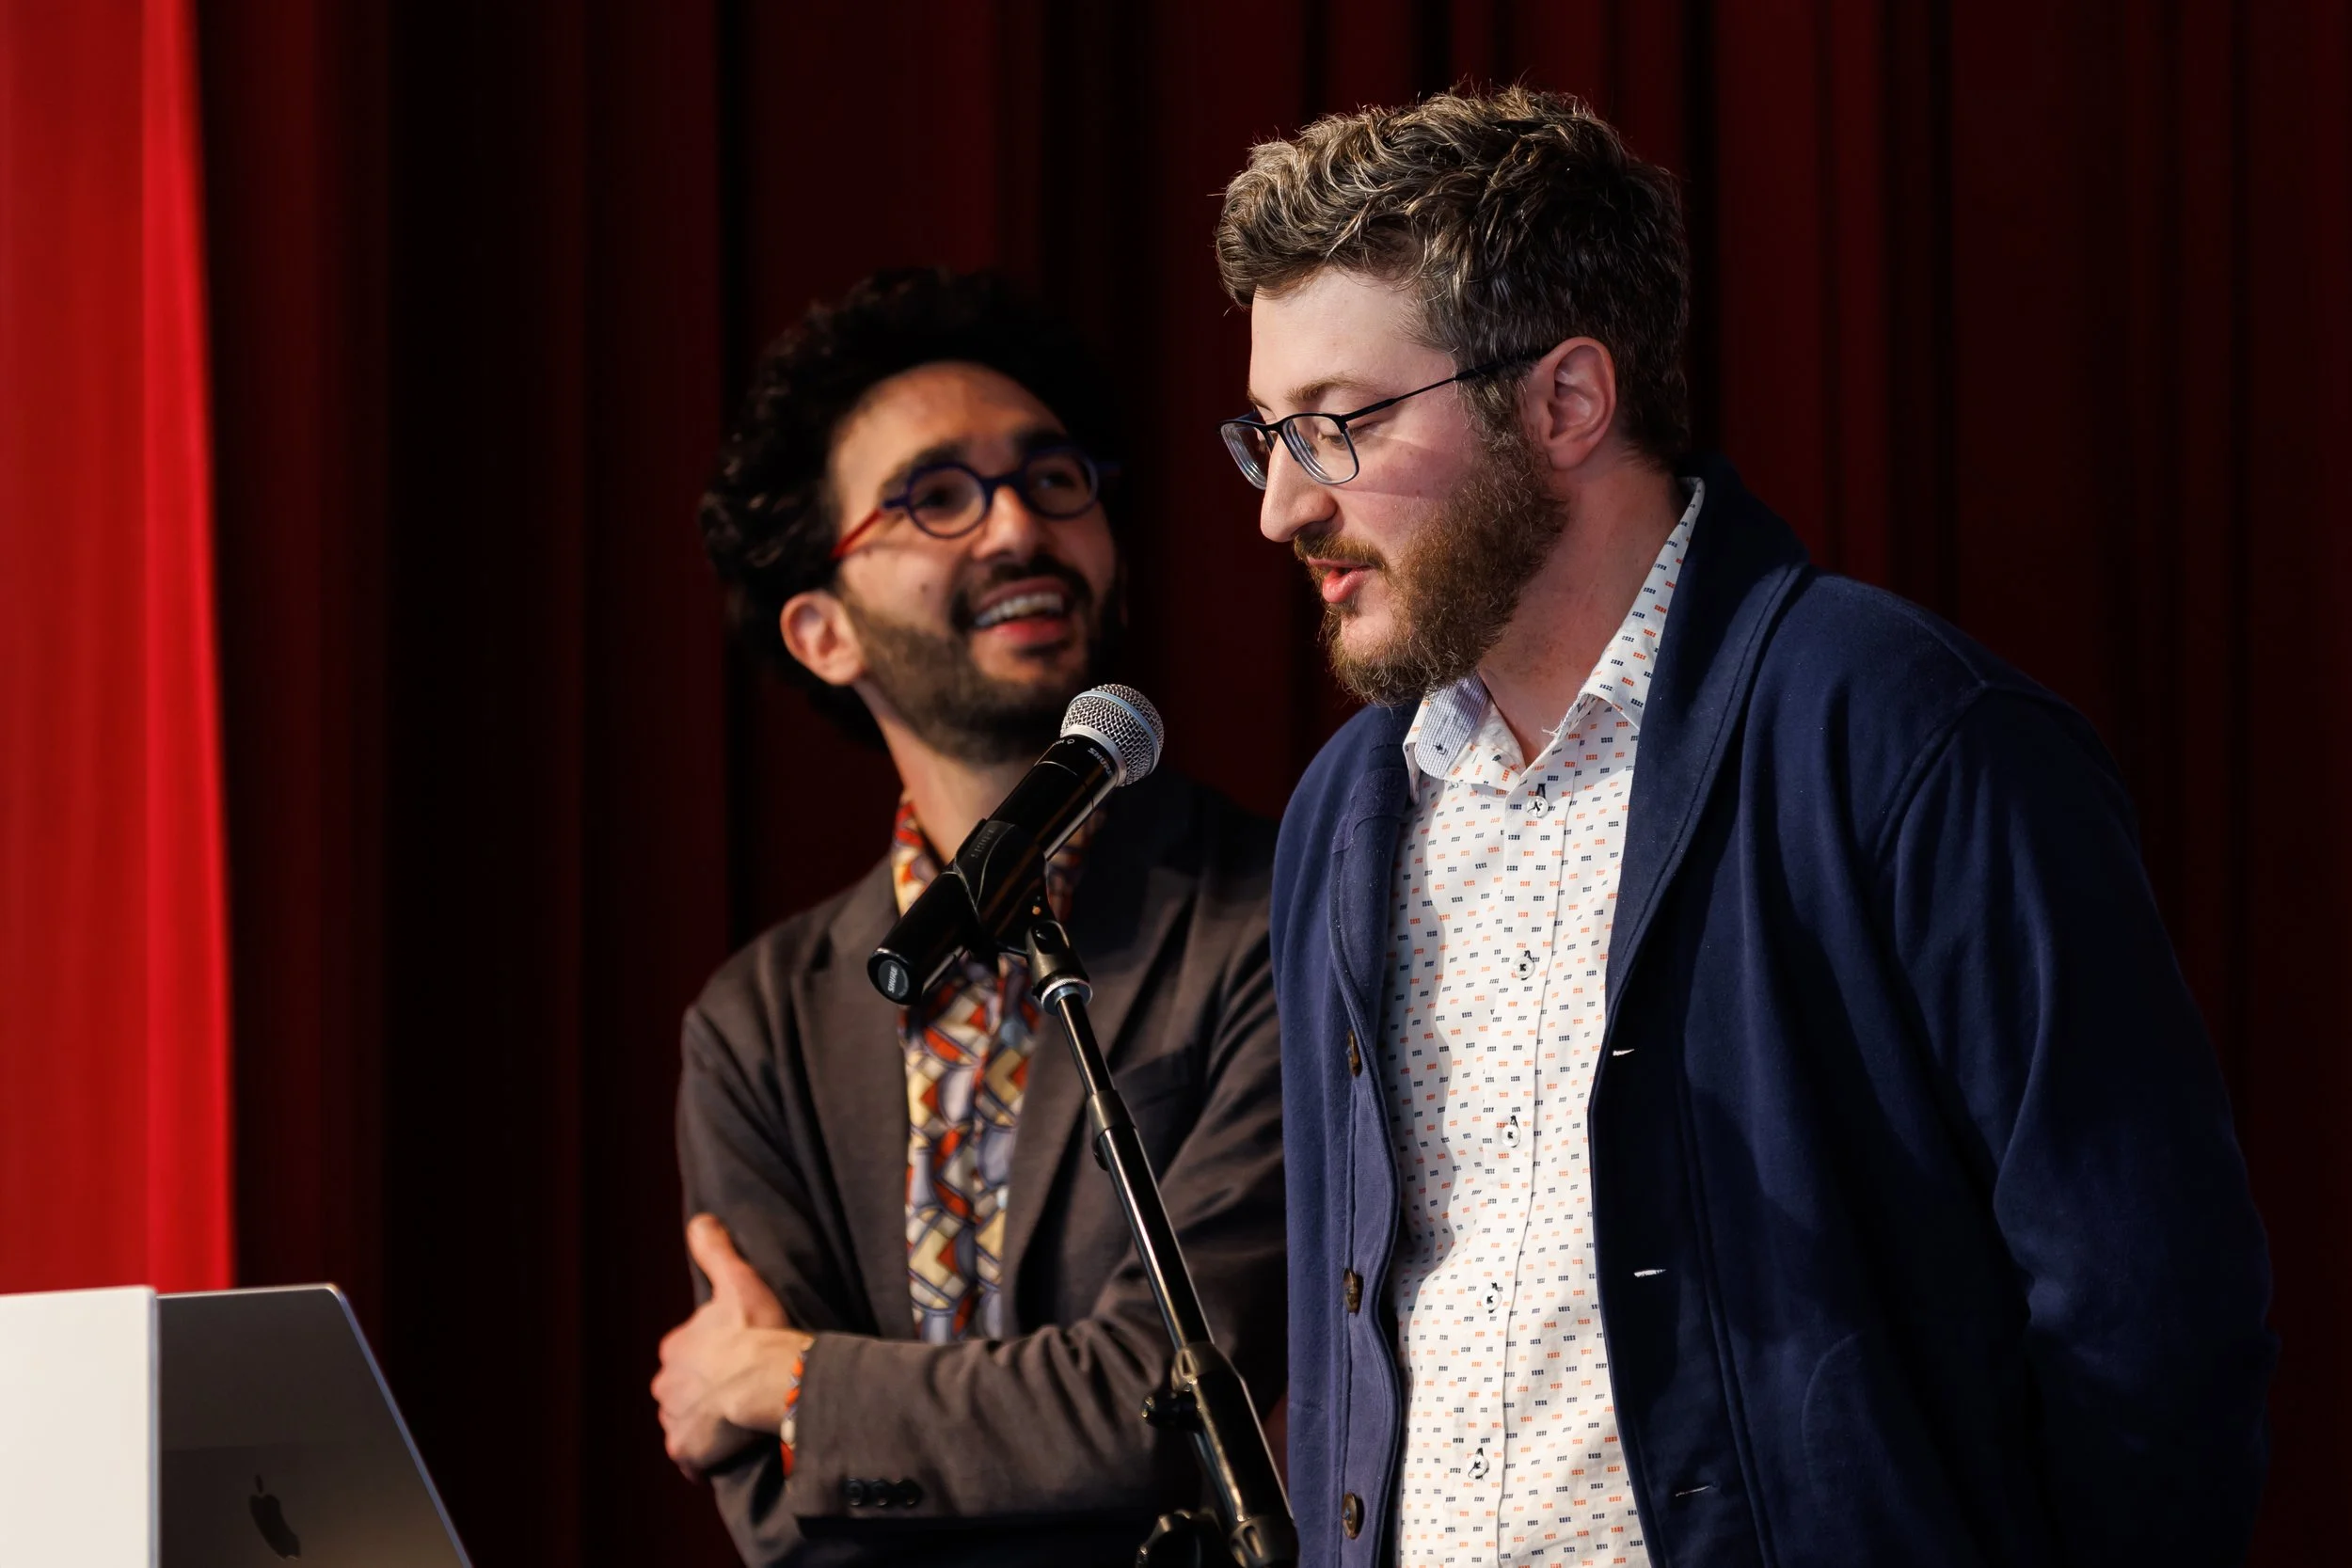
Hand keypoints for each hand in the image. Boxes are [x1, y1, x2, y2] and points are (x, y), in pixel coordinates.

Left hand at [653, 1213, 813, 1479]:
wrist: (771, 1382)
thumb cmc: (760, 1331)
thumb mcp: (740, 1281)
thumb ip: (716, 1251)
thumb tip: (699, 1220)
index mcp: (675, 1347)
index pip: (688, 1355)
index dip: (714, 1359)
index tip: (739, 1360)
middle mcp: (666, 1384)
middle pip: (682, 1391)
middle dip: (704, 1394)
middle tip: (739, 1393)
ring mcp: (674, 1420)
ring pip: (687, 1423)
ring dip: (706, 1425)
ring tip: (738, 1421)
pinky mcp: (685, 1451)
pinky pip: (692, 1458)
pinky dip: (704, 1458)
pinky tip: (728, 1450)